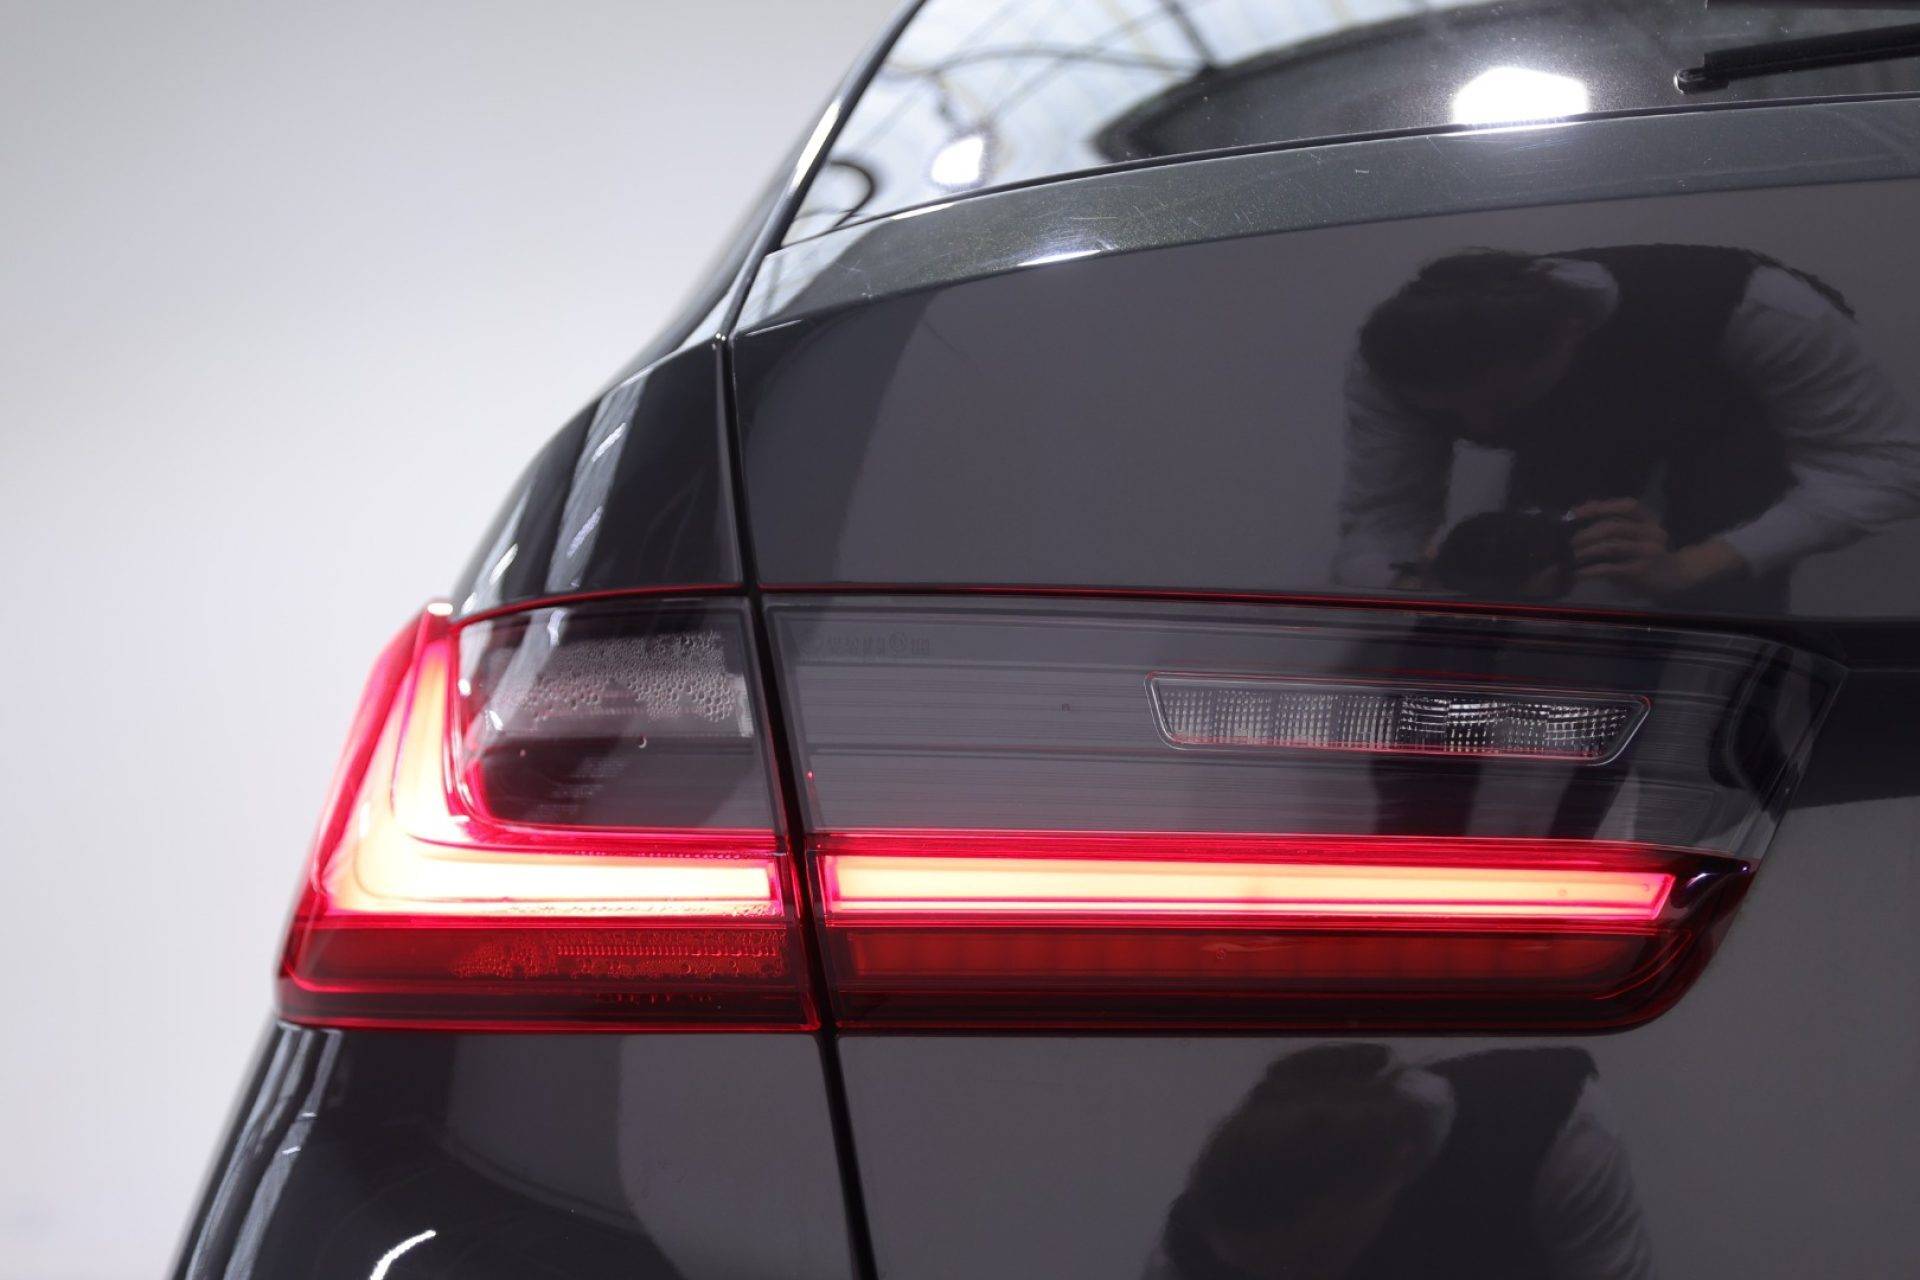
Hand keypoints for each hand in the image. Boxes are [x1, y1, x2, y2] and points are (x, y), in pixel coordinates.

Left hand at [1570, 499, 1743, 597]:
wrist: (1676, 577)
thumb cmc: (1648, 554)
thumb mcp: (1637, 535)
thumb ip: (1616, 525)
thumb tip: (1581, 516)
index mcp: (1649, 520)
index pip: (1627, 506)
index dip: (1601, 506)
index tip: (1577, 512)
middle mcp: (1651, 533)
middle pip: (1613, 526)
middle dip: (1586, 533)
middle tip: (1568, 542)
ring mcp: (1647, 552)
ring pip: (1610, 546)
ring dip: (1585, 551)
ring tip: (1569, 557)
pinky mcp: (1640, 571)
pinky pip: (1610, 568)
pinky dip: (1590, 571)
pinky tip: (1578, 574)